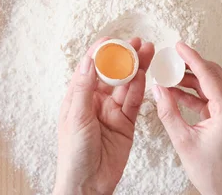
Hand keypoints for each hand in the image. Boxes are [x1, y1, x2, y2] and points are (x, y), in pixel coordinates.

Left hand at [54, 37, 154, 194]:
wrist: (88, 185)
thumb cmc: (73, 154)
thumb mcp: (75, 117)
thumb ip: (84, 88)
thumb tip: (89, 60)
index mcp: (78, 97)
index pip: (90, 69)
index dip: (101, 53)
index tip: (111, 40)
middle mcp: (96, 101)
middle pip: (112, 74)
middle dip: (124, 57)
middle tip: (137, 42)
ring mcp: (112, 111)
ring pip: (126, 85)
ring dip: (137, 68)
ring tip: (148, 51)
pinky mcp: (126, 123)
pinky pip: (134, 102)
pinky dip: (140, 87)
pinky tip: (144, 74)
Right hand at [152, 42, 221, 194]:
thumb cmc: (210, 171)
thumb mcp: (182, 140)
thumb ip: (168, 111)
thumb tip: (158, 89)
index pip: (208, 75)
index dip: (192, 58)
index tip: (179, 46)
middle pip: (213, 75)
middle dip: (192, 65)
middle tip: (172, 58)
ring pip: (213, 85)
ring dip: (192, 79)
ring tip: (170, 75)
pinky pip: (212, 97)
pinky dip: (196, 93)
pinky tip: (177, 92)